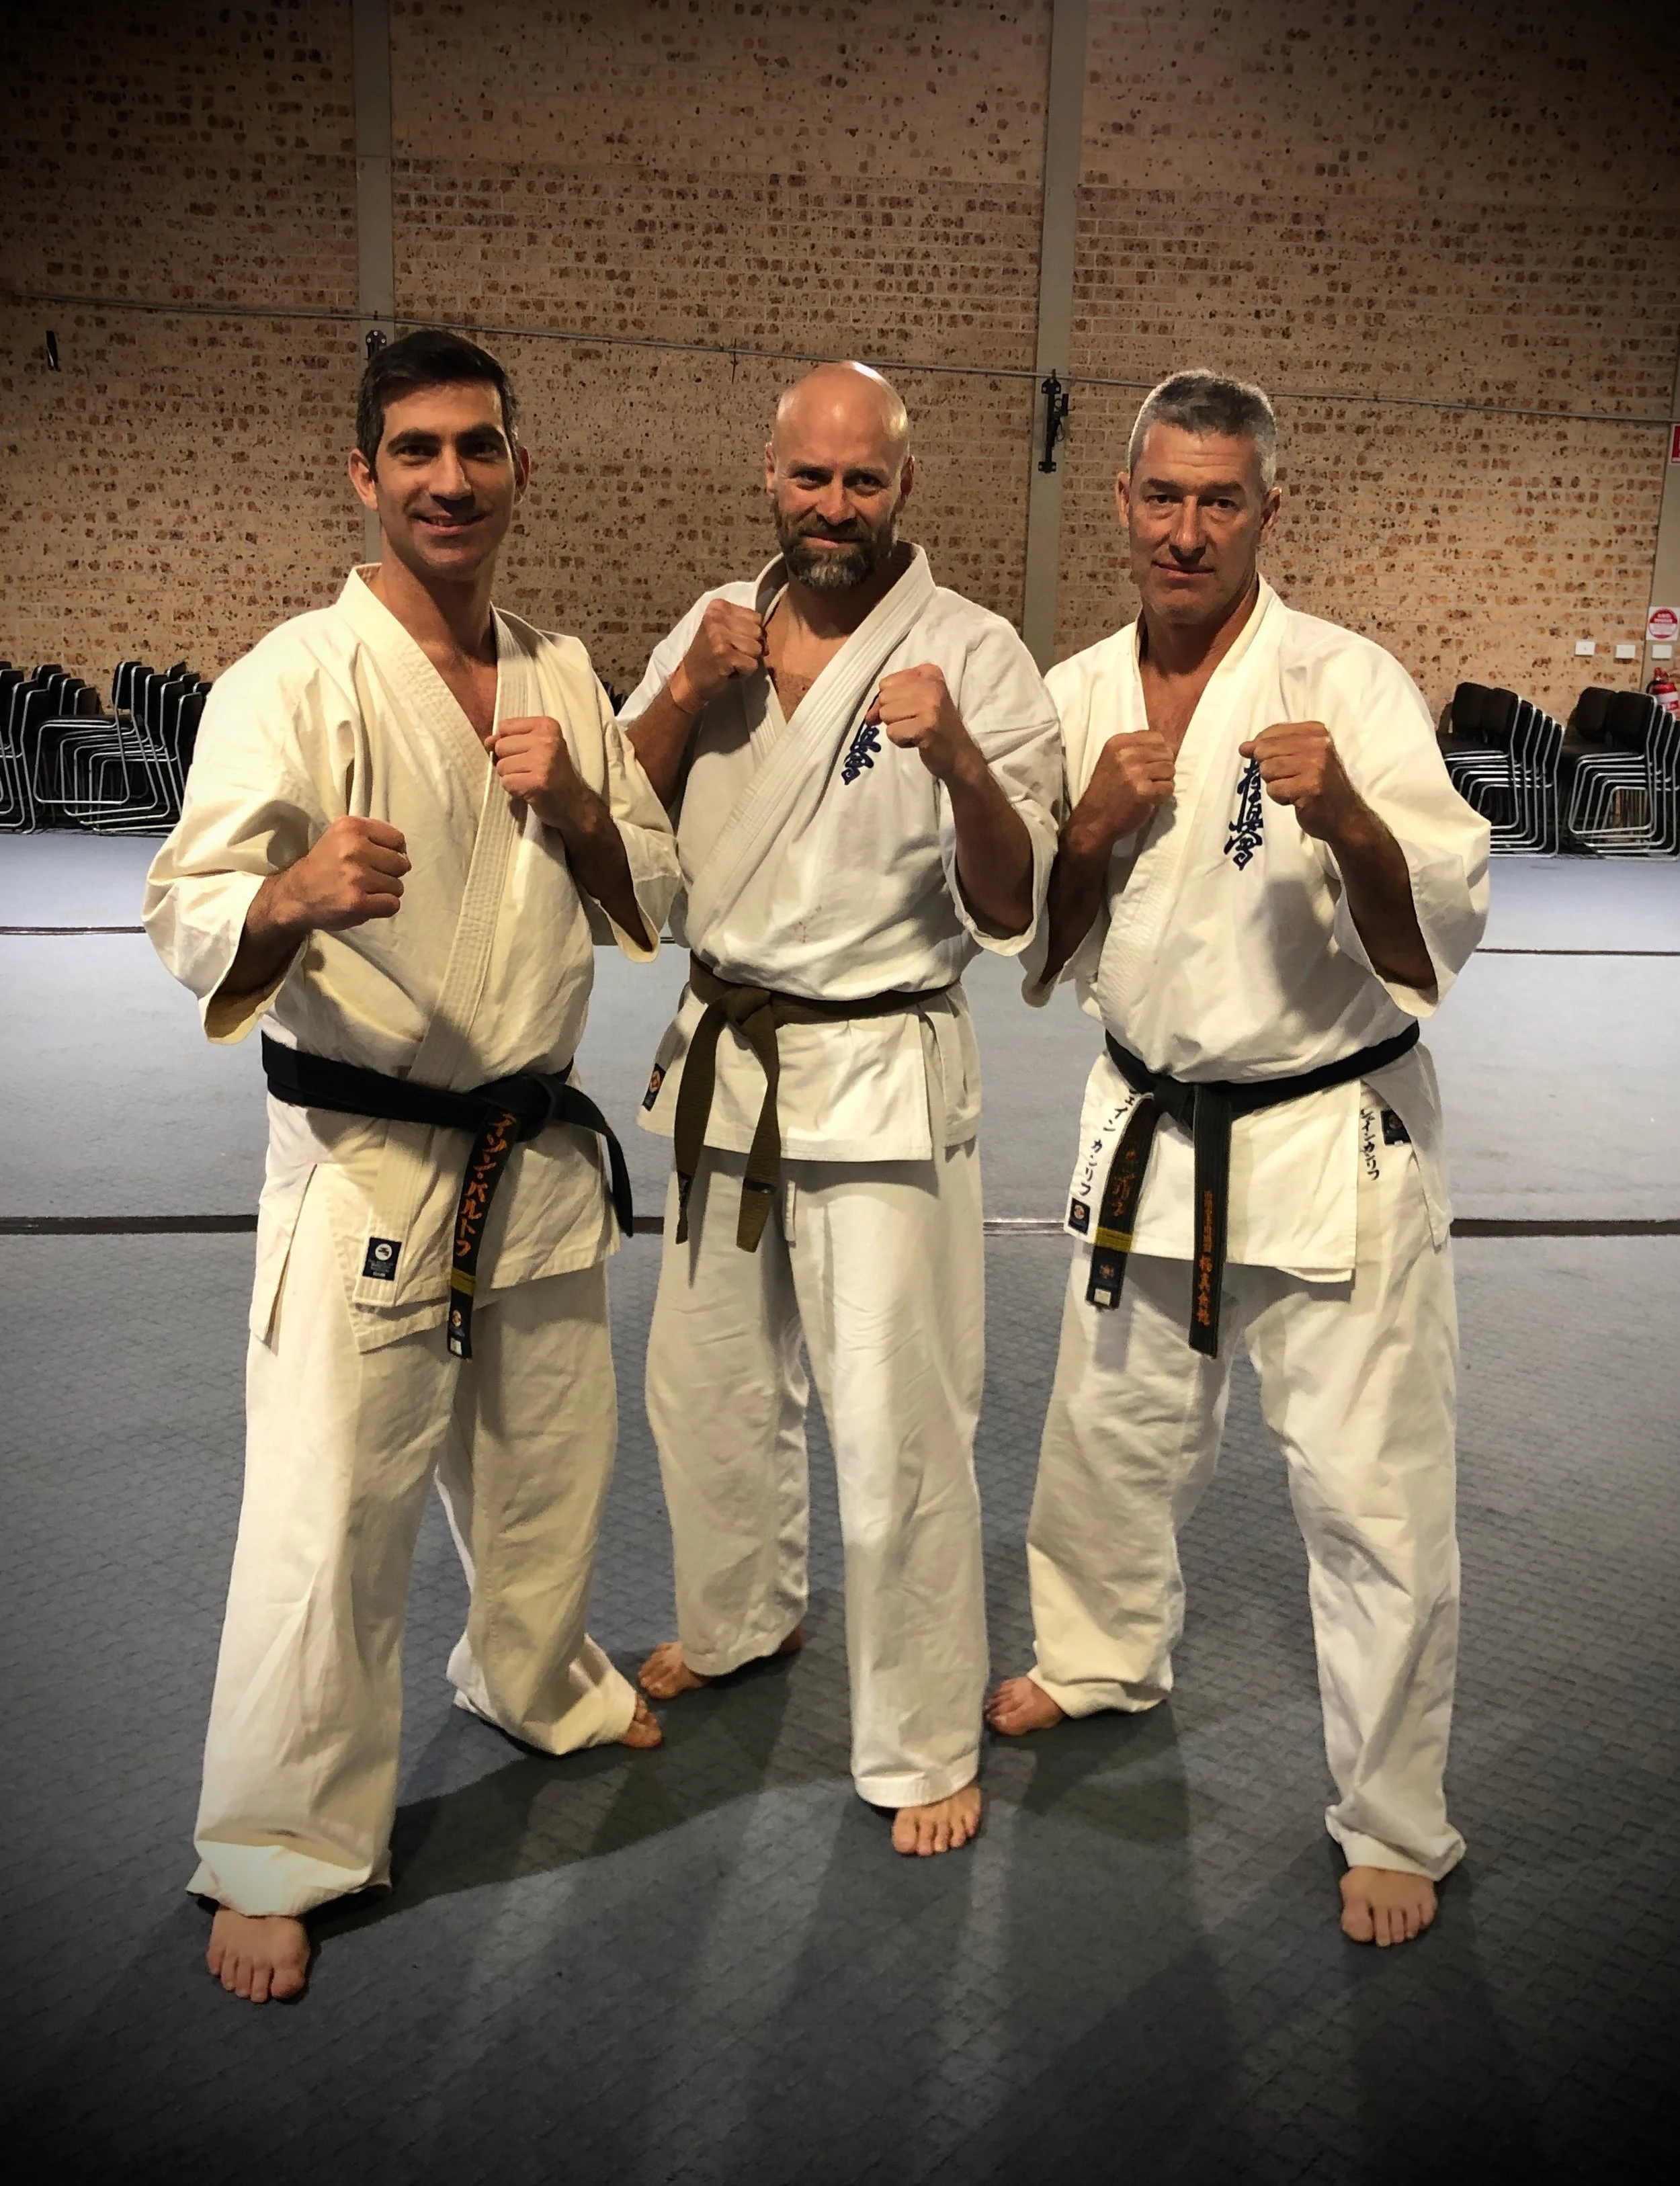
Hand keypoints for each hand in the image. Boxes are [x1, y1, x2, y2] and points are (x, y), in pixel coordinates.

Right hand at [272, 815, 407, 931]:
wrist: (296, 895)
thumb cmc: (325, 865)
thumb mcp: (342, 837)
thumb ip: (372, 837)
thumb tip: (404, 852)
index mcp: (352, 827)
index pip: (397, 839)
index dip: (393, 853)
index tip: (378, 860)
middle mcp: (354, 848)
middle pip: (400, 864)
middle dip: (390, 874)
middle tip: (369, 878)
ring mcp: (356, 876)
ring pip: (398, 886)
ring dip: (385, 892)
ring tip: (364, 891)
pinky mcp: (357, 901)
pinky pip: (392, 905)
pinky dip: (383, 907)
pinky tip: (366, 903)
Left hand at [491, 713, 582, 828]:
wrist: (575, 804)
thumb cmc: (552, 773)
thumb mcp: (536, 747)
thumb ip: (510, 739)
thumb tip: (488, 741)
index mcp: (547, 726)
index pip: (505, 726)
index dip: (508, 744)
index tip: (525, 754)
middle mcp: (546, 740)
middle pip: (500, 746)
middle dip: (509, 762)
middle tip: (529, 771)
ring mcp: (543, 761)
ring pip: (502, 766)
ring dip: (512, 778)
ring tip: (530, 781)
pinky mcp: (537, 782)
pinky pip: (507, 783)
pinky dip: (515, 791)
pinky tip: (530, 791)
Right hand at [670, 600, 767, 710]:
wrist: (690, 678)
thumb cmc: (710, 654)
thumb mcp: (723, 629)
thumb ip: (745, 625)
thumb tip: (767, 640)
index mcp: (718, 606)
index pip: (757, 617)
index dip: (752, 635)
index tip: (733, 642)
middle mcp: (716, 617)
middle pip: (759, 632)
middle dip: (750, 648)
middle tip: (731, 654)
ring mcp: (719, 635)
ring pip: (757, 649)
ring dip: (747, 661)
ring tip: (729, 661)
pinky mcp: (724, 654)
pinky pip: (752, 665)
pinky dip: (744, 672)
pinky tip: (728, 671)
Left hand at [866, 663, 975, 783]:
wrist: (959, 755)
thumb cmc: (935, 727)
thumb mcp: (914, 704)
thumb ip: (888, 701)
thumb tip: (869, 717)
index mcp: (929, 672)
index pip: (886, 683)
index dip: (890, 701)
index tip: (908, 710)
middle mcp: (931, 684)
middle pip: (884, 698)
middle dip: (894, 716)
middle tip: (916, 722)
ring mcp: (930, 704)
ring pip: (886, 715)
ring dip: (898, 729)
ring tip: (918, 730)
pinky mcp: (925, 726)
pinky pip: (892, 732)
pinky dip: (901, 741)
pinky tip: (919, 740)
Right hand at [1068, 729, 1175, 856]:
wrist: (1094, 820)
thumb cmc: (1106, 792)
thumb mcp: (1114, 761)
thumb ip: (1138, 750)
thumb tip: (1173, 747)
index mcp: (1118, 743)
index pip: (1156, 737)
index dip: (1159, 752)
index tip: (1148, 766)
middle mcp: (1126, 754)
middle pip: (1166, 752)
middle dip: (1162, 768)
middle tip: (1149, 781)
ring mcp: (1135, 772)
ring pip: (1170, 769)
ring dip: (1164, 782)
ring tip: (1149, 791)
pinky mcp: (1143, 791)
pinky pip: (1169, 788)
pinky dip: (1163, 796)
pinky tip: (1150, 800)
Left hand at [1240, 720, 1364, 841]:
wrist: (1345, 816)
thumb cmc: (1319, 786)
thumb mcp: (1299, 759)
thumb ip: (1272, 748)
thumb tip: (1243, 747)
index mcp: (1316, 731)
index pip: (1272, 733)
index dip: (1263, 750)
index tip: (1279, 765)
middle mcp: (1318, 744)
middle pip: (1265, 751)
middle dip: (1271, 770)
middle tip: (1291, 779)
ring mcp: (1316, 765)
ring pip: (1267, 770)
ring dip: (1276, 785)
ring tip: (1295, 789)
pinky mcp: (1310, 786)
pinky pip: (1273, 789)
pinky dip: (1280, 798)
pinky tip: (1297, 799)